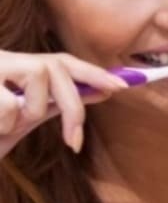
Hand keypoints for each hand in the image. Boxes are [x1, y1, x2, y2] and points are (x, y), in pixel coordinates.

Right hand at [0, 50, 126, 158]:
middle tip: (74, 142)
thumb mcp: (26, 118)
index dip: (93, 72)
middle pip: (56, 68)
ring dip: (24, 116)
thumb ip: (60, 103)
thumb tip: (103, 91)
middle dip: (73, 108)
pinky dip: (3, 124)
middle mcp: (4, 59)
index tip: (121, 86)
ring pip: (37, 82)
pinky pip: (10, 105)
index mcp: (15, 66)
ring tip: (1, 125)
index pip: (61, 61)